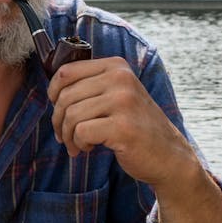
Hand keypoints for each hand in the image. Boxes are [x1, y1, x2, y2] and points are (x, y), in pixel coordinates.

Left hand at [48, 57, 221, 222]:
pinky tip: (89, 149)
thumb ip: (91, 86)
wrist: (169, 156)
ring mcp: (124, 101)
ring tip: (76, 145)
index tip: (57, 109)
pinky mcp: (123, 126)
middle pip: (65, 95)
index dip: (53, 92)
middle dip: (58, 120)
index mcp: (116, 66)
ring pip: (71, 115)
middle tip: (64, 136)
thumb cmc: (135, 126)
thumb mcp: (117, 95)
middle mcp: (121, 78)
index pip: (66, 71)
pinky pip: (81, 132)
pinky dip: (79, 144)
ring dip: (68, 135)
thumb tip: (52, 90)